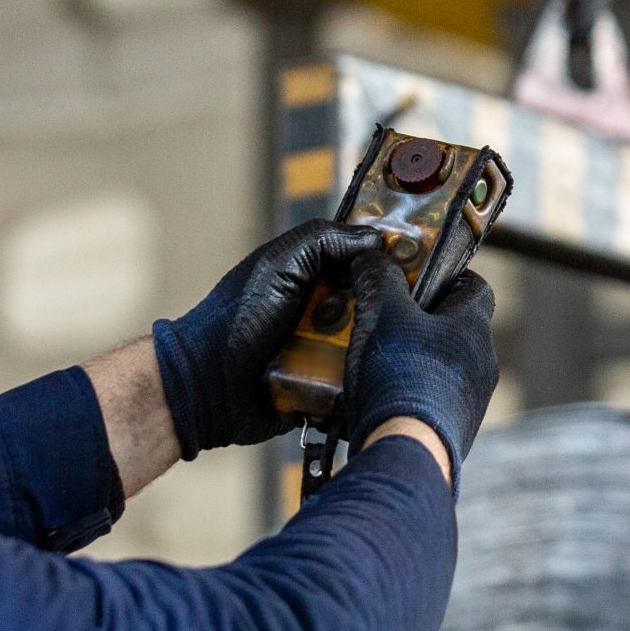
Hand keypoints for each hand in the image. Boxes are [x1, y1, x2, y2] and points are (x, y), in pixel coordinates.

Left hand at [151, 220, 384, 456]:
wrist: (209, 384)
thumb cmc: (237, 318)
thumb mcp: (279, 264)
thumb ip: (324, 241)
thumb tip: (377, 239)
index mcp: (315, 277)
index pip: (366, 263)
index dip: (391, 262)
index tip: (420, 265)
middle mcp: (325, 312)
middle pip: (379, 306)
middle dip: (392, 310)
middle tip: (406, 313)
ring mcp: (327, 353)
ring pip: (374, 347)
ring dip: (379, 349)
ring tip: (392, 351)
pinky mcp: (328, 390)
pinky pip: (360, 385)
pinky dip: (366, 383)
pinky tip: (378, 381)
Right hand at [341, 250, 498, 479]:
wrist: (407, 453)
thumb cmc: (399, 377)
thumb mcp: (382, 312)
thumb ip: (379, 278)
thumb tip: (372, 257)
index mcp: (473, 327)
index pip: (473, 285)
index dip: (445, 277)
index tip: (414, 279)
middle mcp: (482, 363)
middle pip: (456, 328)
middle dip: (422, 322)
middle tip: (385, 321)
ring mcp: (472, 401)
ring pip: (445, 367)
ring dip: (417, 361)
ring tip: (377, 364)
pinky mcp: (455, 431)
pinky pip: (435, 401)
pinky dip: (413, 396)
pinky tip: (382, 401)